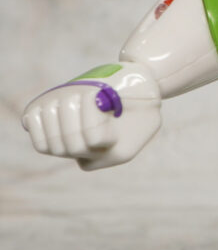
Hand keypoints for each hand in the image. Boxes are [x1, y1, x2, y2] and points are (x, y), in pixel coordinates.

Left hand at [22, 62, 161, 169]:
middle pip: (71, 145)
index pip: (94, 140)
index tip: (94, 94)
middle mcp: (96, 156)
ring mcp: (77, 152)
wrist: (133, 97)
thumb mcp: (147, 96)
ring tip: (66, 96)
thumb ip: (134, 100)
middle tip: (80, 93)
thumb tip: (106, 104)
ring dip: (53, 116)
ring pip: (52, 147)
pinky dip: (37, 123)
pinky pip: (41, 144)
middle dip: (70, 115)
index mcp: (119, 150)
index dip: (89, 115)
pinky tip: (49, 105)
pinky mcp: (61, 142)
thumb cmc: (141, 94)